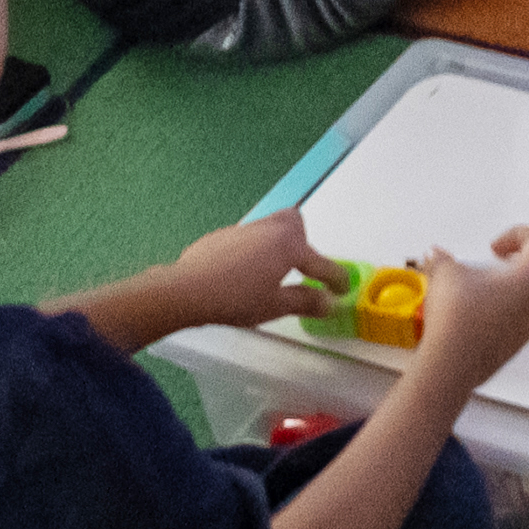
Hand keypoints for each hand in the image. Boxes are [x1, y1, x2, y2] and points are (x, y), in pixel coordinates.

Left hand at [148, 210, 339, 345]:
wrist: (186, 290)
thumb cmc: (235, 299)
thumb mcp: (274, 306)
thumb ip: (305, 301)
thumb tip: (328, 302)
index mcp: (287, 245)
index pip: (320, 262)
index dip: (335, 278)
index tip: (342, 289)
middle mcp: (268, 229)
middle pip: (294, 222)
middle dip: (303, 242)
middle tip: (301, 268)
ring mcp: (243, 230)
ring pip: (269, 228)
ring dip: (277, 246)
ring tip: (271, 274)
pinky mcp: (221, 236)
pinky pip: (247, 238)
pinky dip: (253, 252)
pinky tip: (241, 274)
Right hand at [415, 225, 528, 388]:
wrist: (449, 366)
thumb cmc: (457, 324)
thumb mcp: (446, 274)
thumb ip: (445, 258)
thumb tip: (438, 256)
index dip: (518, 235)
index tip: (496, 247)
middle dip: (520, 261)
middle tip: (495, 263)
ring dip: (515, 286)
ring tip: (484, 287)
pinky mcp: (518, 344)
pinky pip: (524, 317)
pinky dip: (508, 307)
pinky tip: (478, 309)